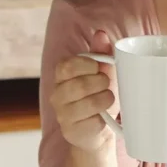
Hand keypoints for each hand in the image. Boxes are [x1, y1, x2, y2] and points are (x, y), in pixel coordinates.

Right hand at [49, 30, 120, 151]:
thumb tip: (101, 34)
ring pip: (88, 104)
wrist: (97, 130)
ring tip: (108, 99)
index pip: (67, 66)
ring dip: (105, 99)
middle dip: (101, 83)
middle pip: (79, 85)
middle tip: (107, 85)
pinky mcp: (73, 132)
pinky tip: (103, 117)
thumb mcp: (102, 73)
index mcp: (61, 76)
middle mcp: (57, 95)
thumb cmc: (99, 97)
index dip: (87, 65)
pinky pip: (93, 122)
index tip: (98, 68)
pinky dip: (104, 118)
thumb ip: (100, 53)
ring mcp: (63, 115)